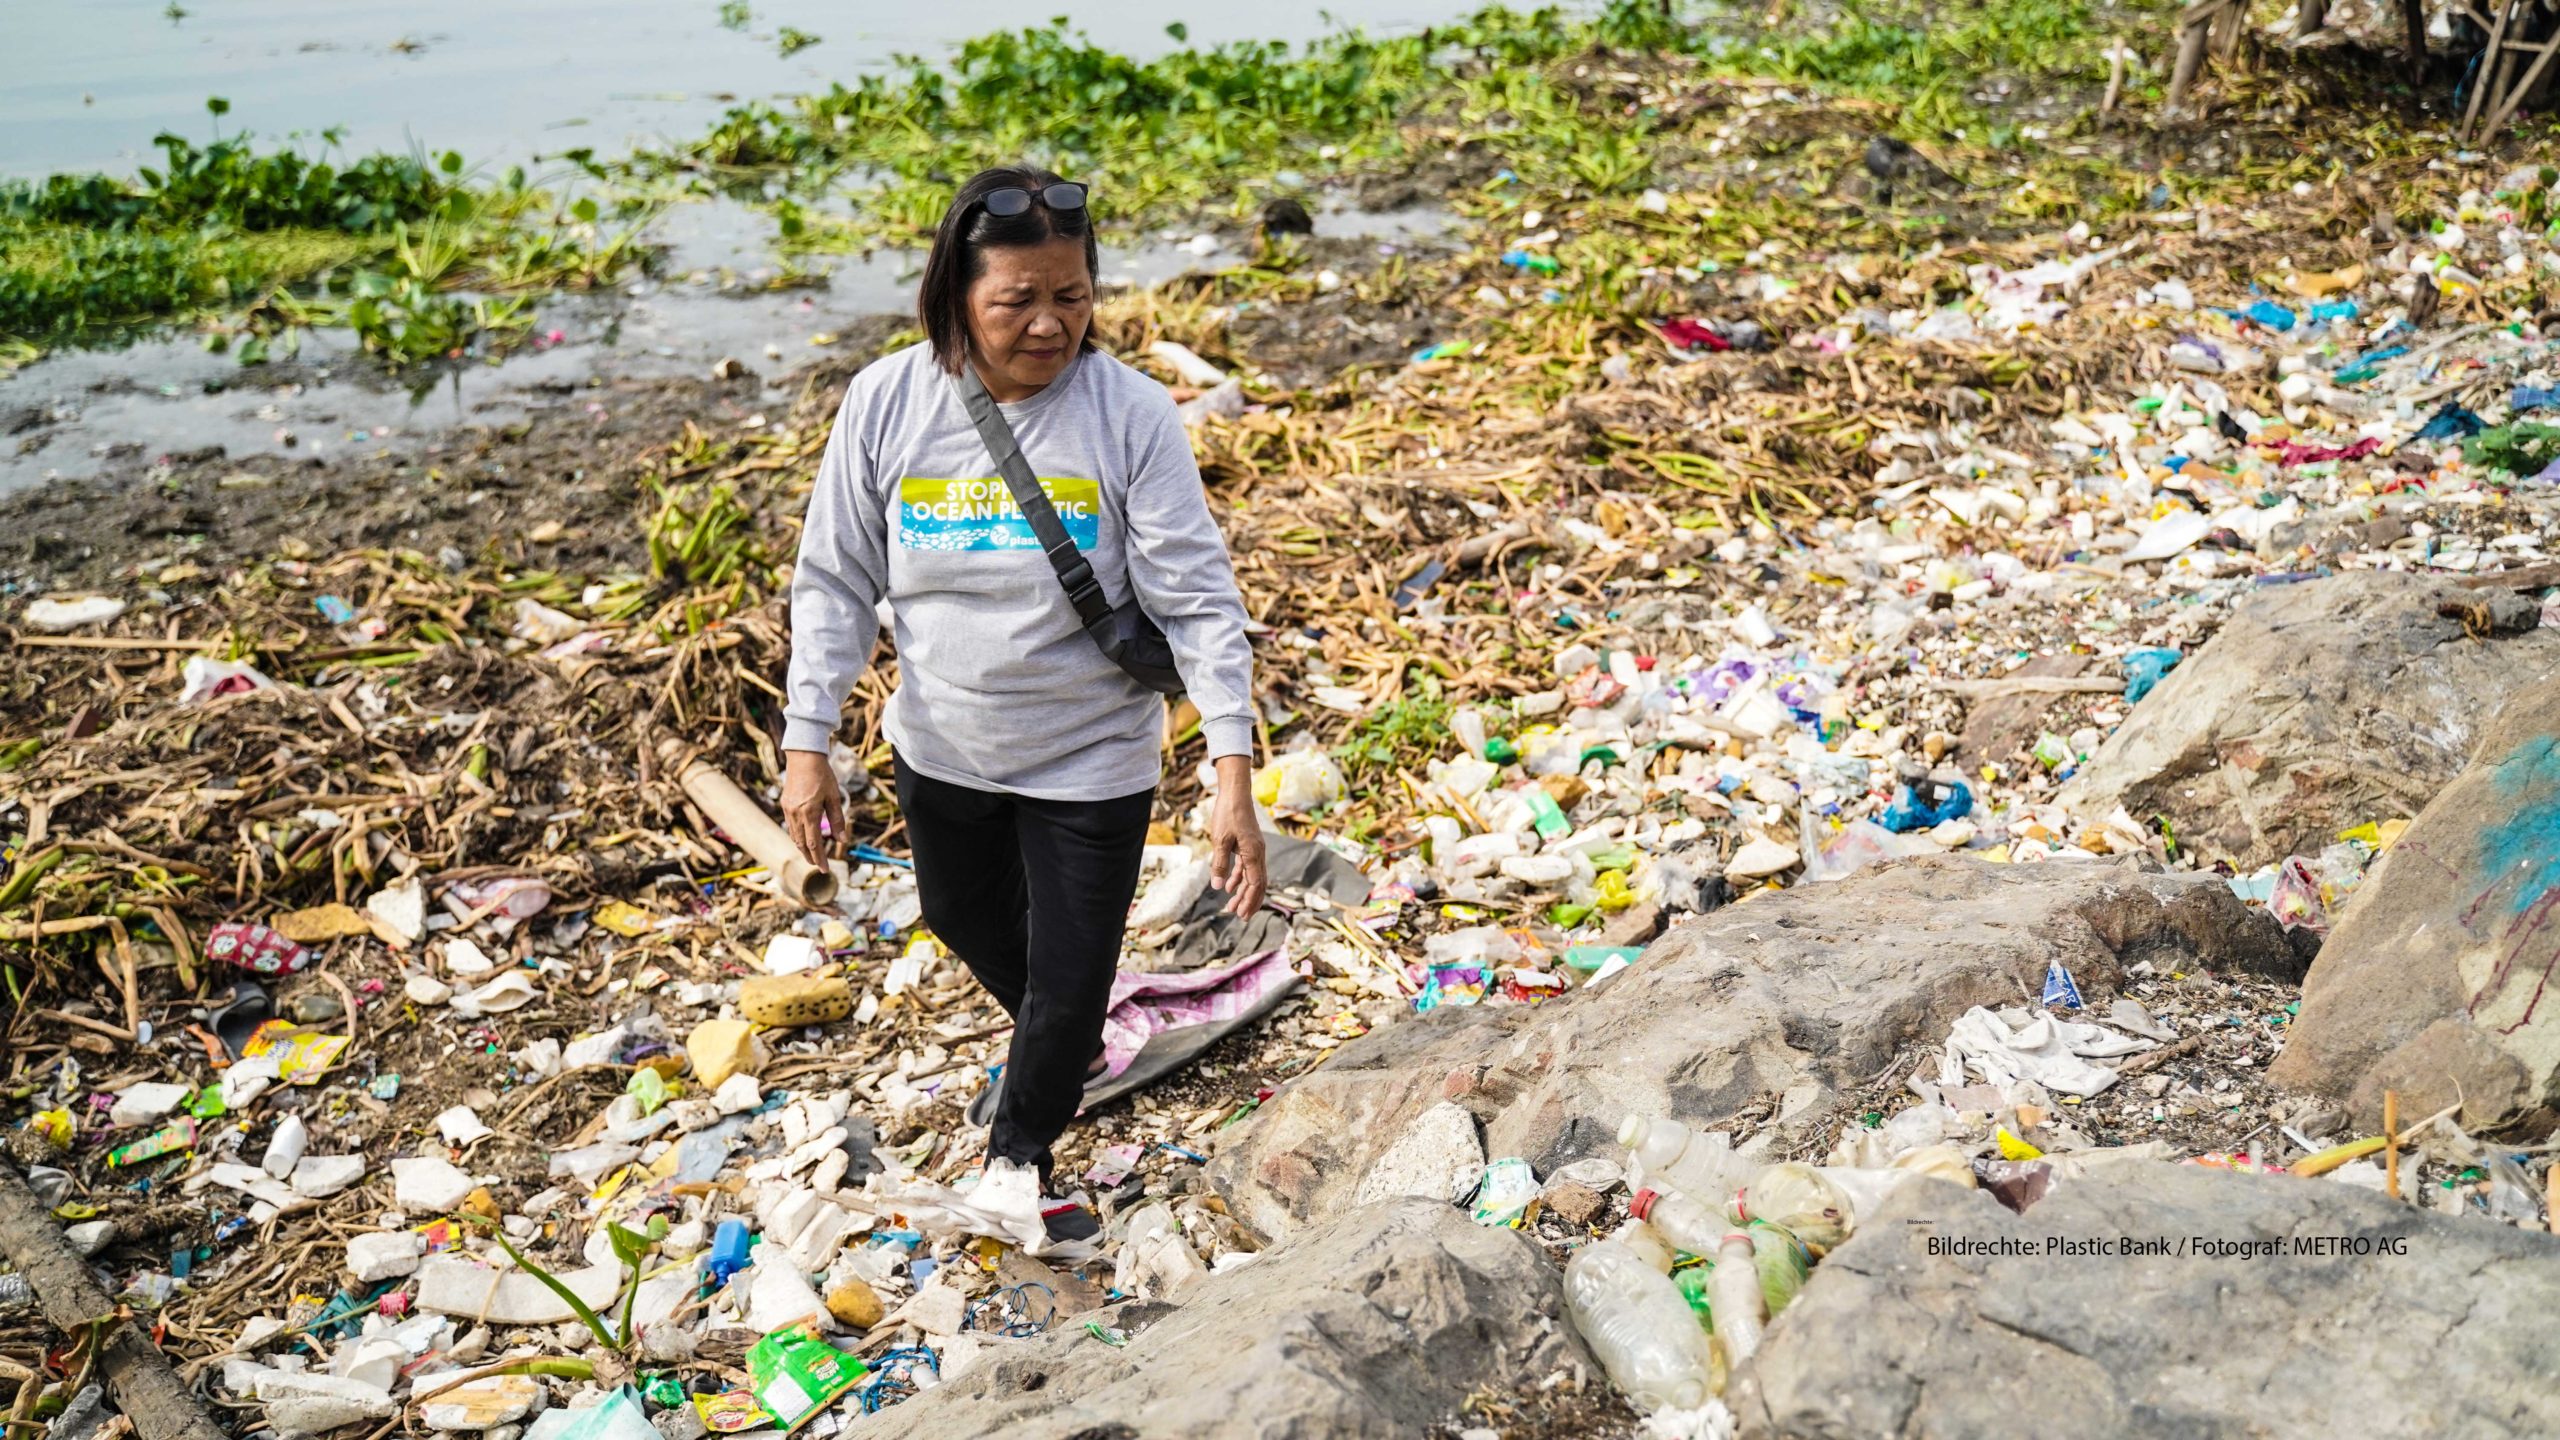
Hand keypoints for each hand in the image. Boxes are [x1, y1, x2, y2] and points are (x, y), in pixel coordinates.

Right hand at [781, 749, 844, 866]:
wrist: (804, 757)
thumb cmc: (822, 775)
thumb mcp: (834, 797)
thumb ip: (837, 819)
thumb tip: (842, 840)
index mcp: (809, 812)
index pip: (814, 843)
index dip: (819, 858)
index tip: (825, 869)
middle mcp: (796, 813)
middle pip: (802, 843)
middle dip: (810, 857)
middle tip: (819, 866)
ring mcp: (788, 809)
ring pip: (794, 836)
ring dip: (803, 848)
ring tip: (812, 855)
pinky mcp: (785, 804)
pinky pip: (790, 826)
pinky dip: (797, 836)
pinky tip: (803, 838)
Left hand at [1208, 754, 1267, 918]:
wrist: (1235, 794)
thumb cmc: (1228, 814)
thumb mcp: (1220, 840)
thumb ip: (1220, 864)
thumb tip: (1218, 887)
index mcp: (1253, 853)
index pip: (1255, 883)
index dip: (1249, 900)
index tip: (1240, 914)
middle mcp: (1258, 853)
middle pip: (1257, 883)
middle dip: (1249, 901)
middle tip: (1238, 916)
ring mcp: (1255, 849)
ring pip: (1252, 876)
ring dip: (1243, 892)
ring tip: (1231, 906)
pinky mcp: (1249, 845)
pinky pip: (1247, 867)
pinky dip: (1239, 878)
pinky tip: (1229, 886)